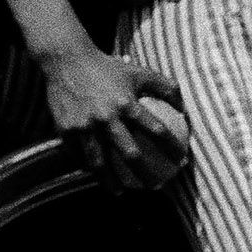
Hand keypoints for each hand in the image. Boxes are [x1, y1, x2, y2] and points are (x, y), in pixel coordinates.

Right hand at [39, 40, 192, 193]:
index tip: (181, 162)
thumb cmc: (108, 67)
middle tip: (155, 186)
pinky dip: (88, 167)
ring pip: (100, 162)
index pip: (157, 131)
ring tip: (121, 191)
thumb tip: (185, 109)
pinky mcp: (65, 129)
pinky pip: (79, 155)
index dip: (172, 148)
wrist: (66, 60)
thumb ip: (166, 88)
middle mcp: (106, 118)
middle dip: (145, 174)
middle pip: (130, 154)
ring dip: (111, 180)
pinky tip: (96, 175)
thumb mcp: (139, 72)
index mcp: (127, 104)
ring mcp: (84, 126)